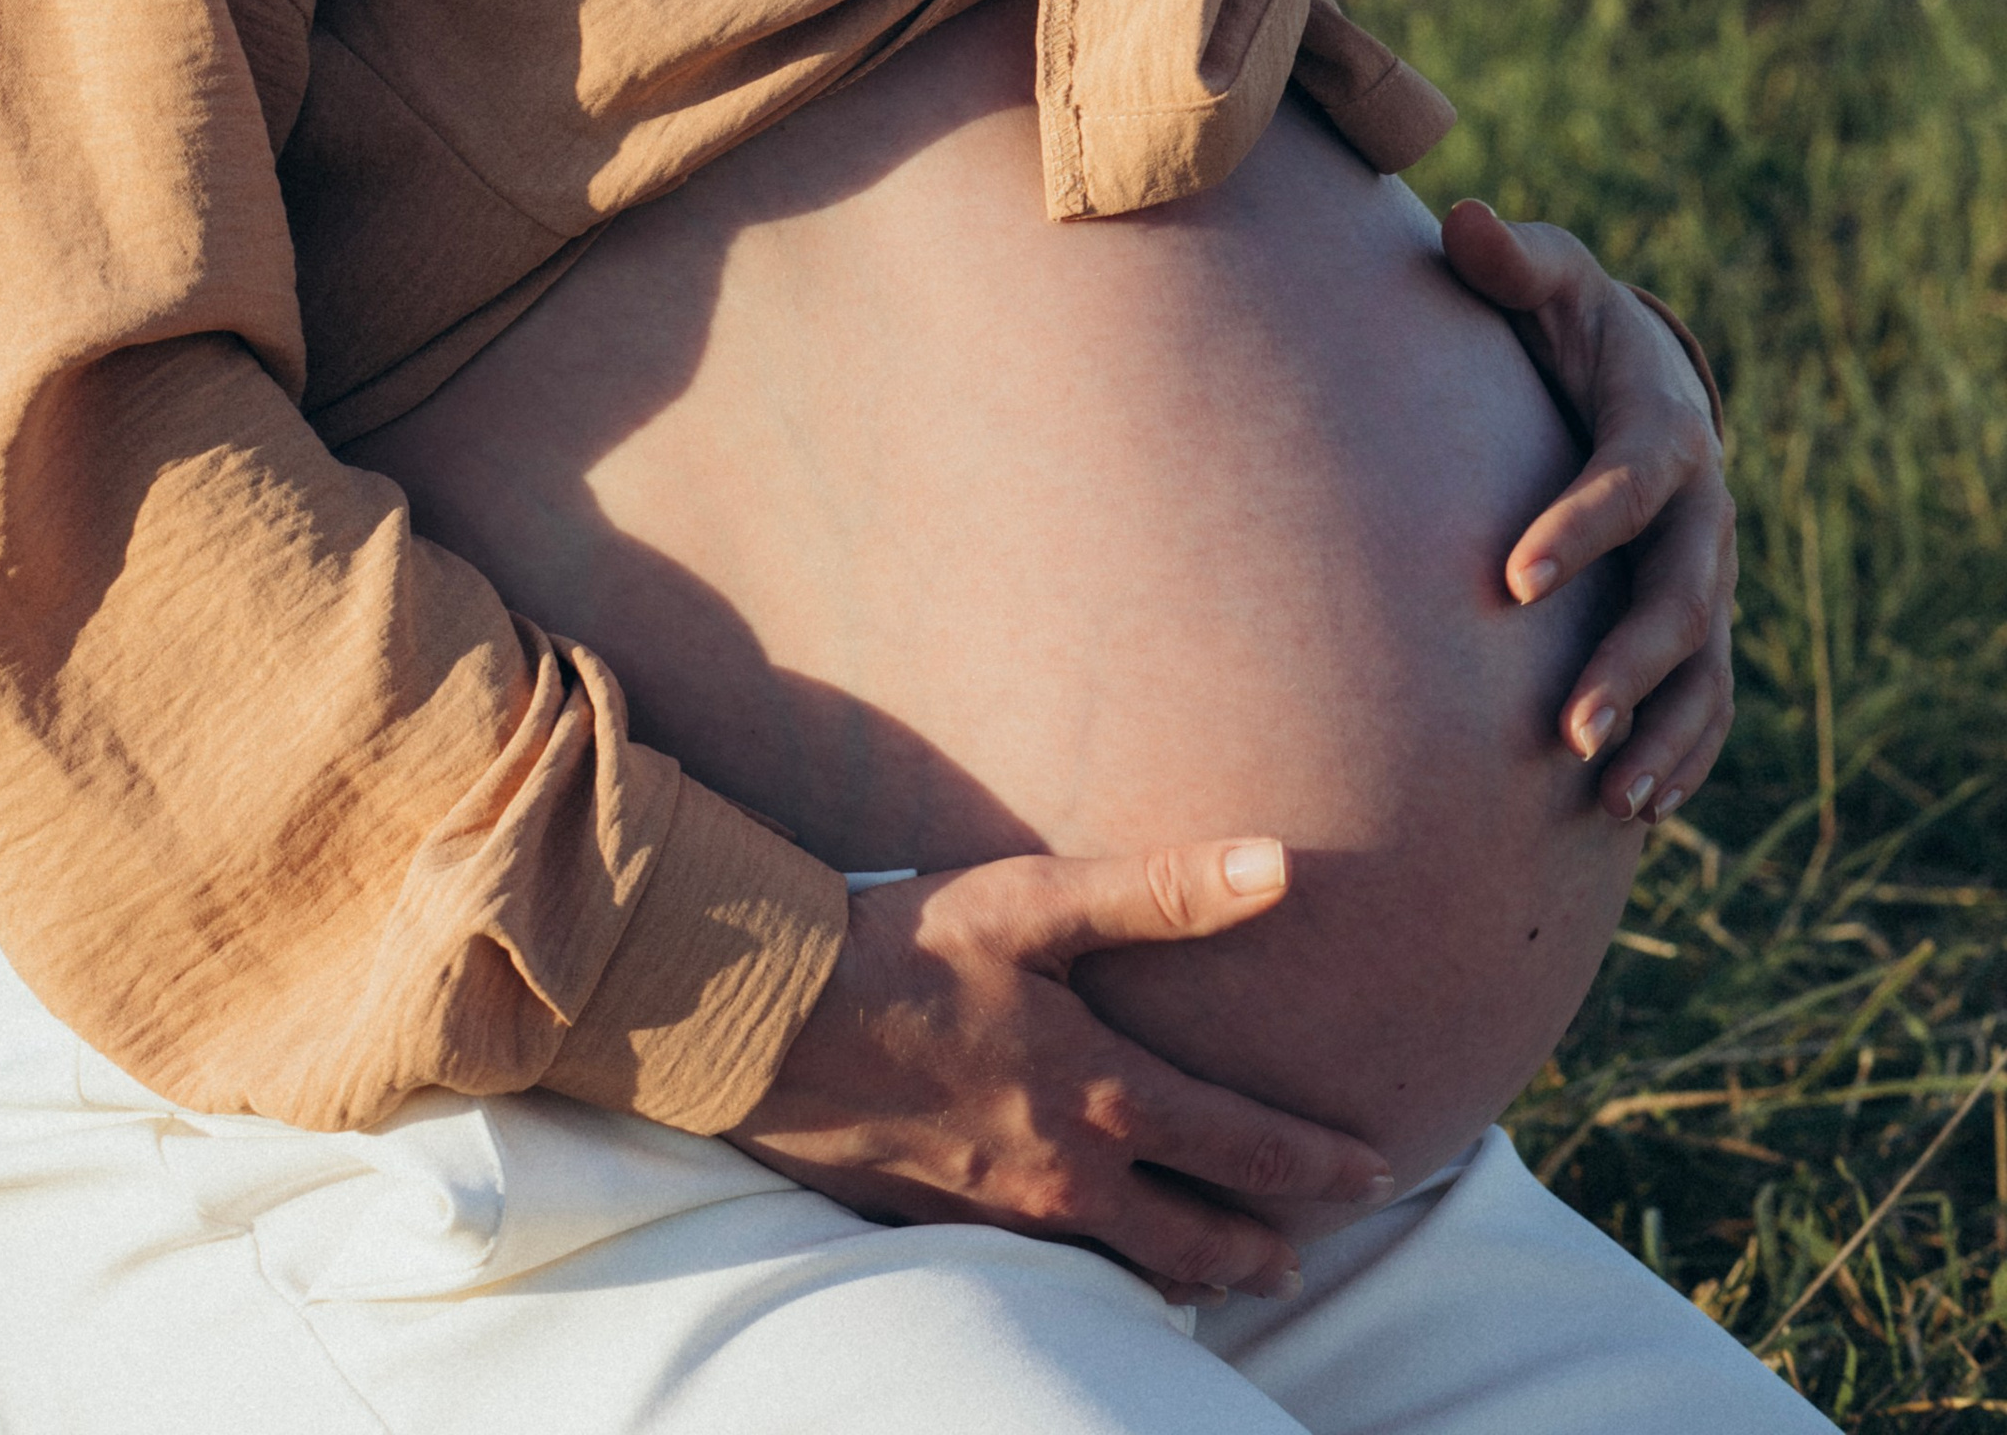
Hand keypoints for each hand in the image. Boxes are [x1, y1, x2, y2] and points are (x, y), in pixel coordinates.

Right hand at [726, 844, 1394, 1305]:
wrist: (767, 1020)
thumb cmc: (904, 946)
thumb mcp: (1035, 899)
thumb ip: (1162, 890)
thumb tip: (1279, 867)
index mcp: (1103, 1095)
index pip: (1242, 1144)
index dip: (1316, 1160)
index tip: (1378, 1168)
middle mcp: (1066, 1173)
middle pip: (1192, 1237)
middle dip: (1257, 1250)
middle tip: (1303, 1264)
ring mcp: (1003, 1212)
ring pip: (1120, 1263)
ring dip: (1182, 1272)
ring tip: (1217, 1278)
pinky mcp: (945, 1223)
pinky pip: (1046, 1264)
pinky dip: (1093, 1270)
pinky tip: (1090, 1254)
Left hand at [1441, 198, 1735, 824]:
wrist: (1632, 367)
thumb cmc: (1568, 318)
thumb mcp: (1545, 276)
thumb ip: (1508, 258)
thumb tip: (1461, 218)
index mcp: (1660, 427)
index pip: (1627, 484)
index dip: (1579, 530)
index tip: (1510, 581)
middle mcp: (1701, 511)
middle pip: (1682, 598)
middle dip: (1629, 665)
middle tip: (1570, 728)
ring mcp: (1708, 574)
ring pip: (1703, 669)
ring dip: (1662, 734)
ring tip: (1612, 799)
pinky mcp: (1698, 623)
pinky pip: (1706, 701)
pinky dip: (1683, 756)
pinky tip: (1633, 813)